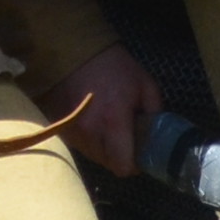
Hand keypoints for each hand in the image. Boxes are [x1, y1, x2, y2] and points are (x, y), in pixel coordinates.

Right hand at [60, 46, 158, 180]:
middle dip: (120, 154)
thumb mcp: (145, 85)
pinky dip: (88, 139)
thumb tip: (159, 134)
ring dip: (103, 147)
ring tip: (109, 126)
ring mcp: (72, 132)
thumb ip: (155, 112)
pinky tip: (94, 121)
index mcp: (113, 124)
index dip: (134, 165)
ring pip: (92, 155)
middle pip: (108, 163)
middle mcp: (89, 134)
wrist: (75, 52)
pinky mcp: (60, 128)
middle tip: (126, 137)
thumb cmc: (115, 68)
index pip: (122, 167)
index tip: (140, 155)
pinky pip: (79, 145)